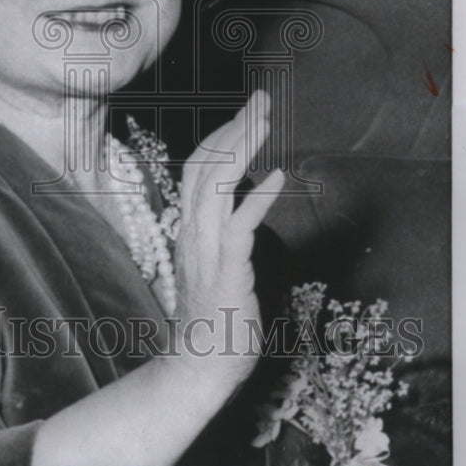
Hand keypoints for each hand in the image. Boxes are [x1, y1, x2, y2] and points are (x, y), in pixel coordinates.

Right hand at [173, 91, 284, 378]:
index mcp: (189, 226)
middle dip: (235, 127)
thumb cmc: (213, 318)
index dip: (222, 135)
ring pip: (218, 184)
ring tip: (265, 120)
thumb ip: (222, 229)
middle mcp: (191, 229)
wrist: (198, 365)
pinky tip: (277, 177)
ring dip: (243, 148)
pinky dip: (258, 198)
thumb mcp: (216, 263)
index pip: (199, 167)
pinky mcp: (224, 269)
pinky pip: (239, 226)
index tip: (246, 113)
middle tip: (261, 100)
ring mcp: (205, 248)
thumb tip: (242, 199)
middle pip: (207, 164)